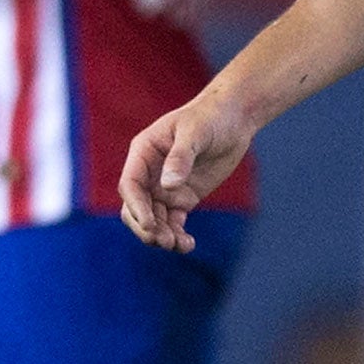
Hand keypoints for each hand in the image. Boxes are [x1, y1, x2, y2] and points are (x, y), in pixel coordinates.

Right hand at [118, 93, 253, 252]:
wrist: (233, 119)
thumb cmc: (210, 117)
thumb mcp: (195, 132)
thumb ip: (181, 157)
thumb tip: (168, 185)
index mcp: (143, 152)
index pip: (130, 185)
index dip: (136, 207)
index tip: (150, 224)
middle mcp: (150, 173)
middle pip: (136, 208)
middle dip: (146, 227)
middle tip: (165, 241)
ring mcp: (165, 188)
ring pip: (154, 220)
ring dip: (162, 236)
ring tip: (179, 246)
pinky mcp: (183, 198)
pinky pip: (173, 222)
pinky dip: (177, 236)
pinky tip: (188, 244)